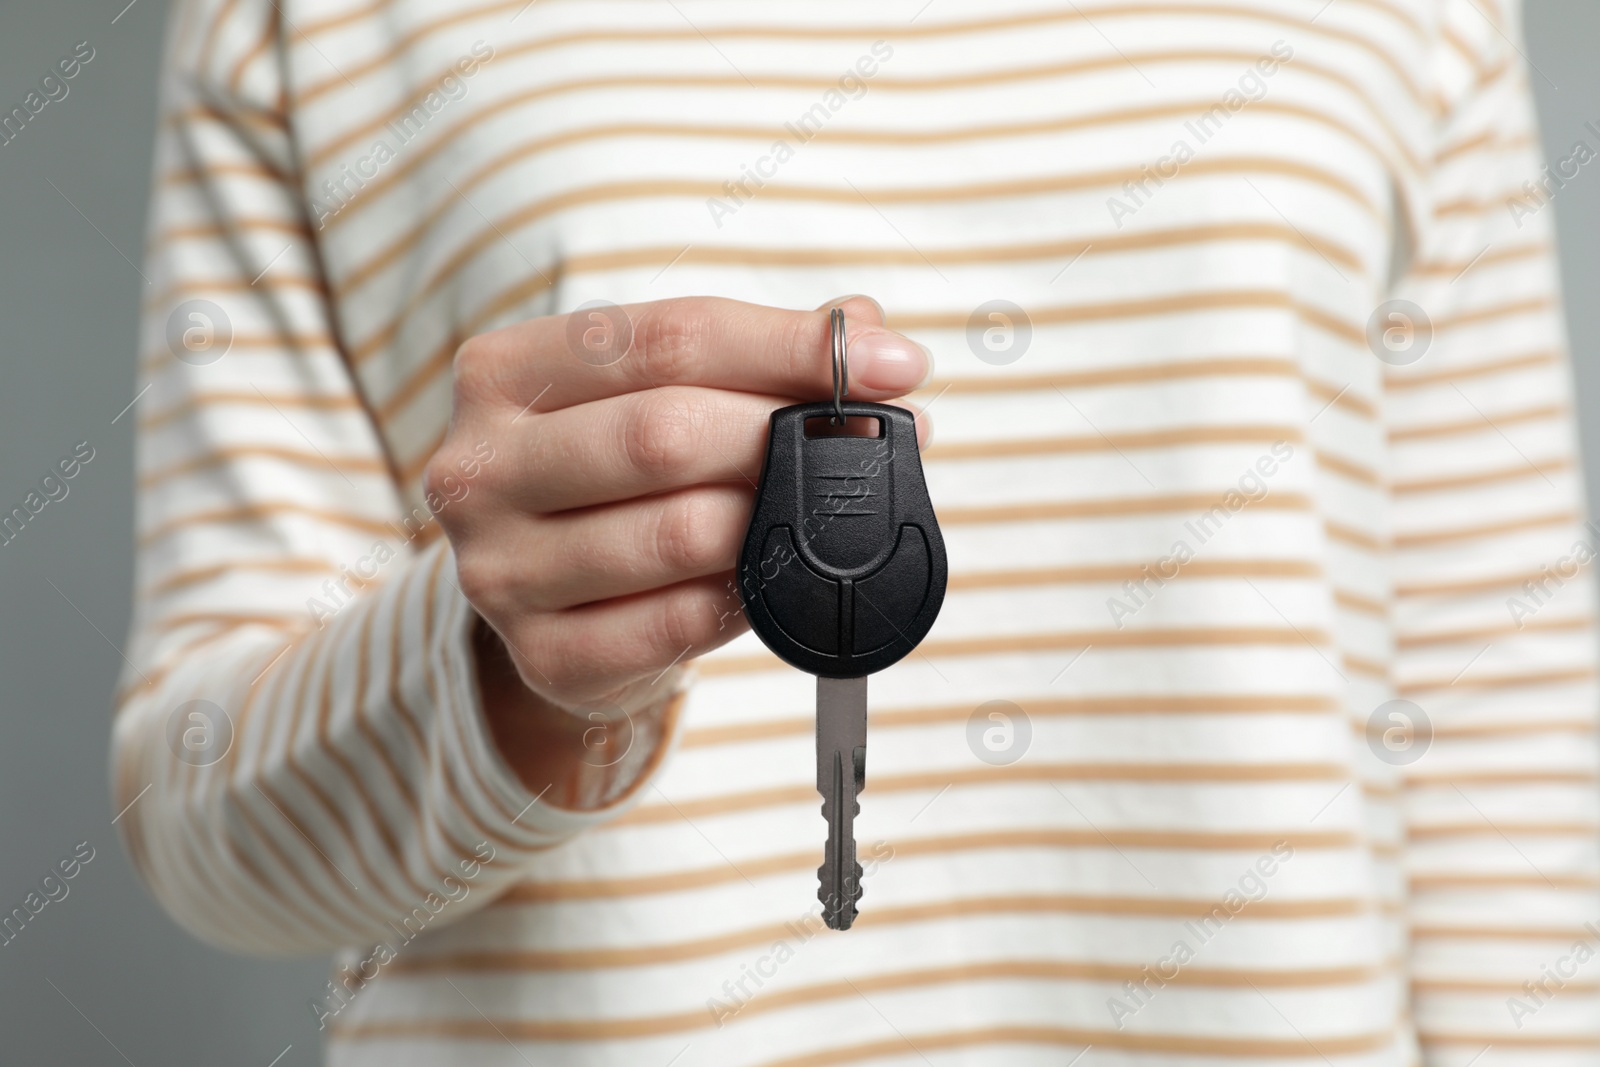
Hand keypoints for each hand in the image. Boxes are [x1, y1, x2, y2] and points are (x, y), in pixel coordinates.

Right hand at [426, 296, 930, 793]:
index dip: (790, 346)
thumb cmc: (616, 478)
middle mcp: (480, 468)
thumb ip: (759, 355)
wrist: (553, 603)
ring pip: (681, 532)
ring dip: (778, 519)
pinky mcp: (543, 656)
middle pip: (665, 433)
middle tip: (871, 447)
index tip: (893, 365)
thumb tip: (873, 340)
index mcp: (501, 373)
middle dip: (787, 435)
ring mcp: (500, 570)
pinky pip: (680, 622)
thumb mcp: (662, 395)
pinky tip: (772, 575)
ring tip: (823, 510)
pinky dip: (748, 594)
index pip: (665, 338)